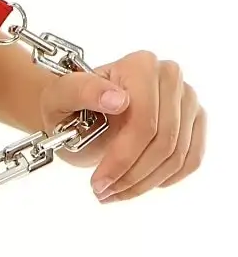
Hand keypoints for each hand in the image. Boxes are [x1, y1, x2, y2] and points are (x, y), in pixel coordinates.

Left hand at [36, 53, 205, 201]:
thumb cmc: (68, 103)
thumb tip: (117, 99)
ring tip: (115, 191)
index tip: (98, 181)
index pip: (144, 123)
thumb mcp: (61, 96)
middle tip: (103, 191)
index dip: (122, 159)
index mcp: (140, 65)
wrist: (77, 110)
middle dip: (132, 175)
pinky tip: (140, 184)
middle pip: (164, 142)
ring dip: (145, 183)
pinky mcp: (194, 120)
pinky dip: (165, 179)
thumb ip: (83, 91)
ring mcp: (186, 99)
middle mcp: (170, 77)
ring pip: (177, 156)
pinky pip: (191, 160)